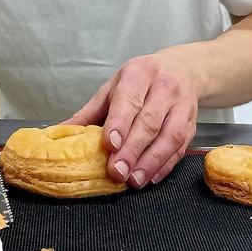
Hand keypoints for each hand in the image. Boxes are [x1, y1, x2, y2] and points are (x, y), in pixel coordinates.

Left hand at [63, 53, 197, 188]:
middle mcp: (164, 88)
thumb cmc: (141, 81)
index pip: (130, 99)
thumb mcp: (113, 87)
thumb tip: (59, 132)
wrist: (183, 70)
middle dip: (132, 149)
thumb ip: (90, 112)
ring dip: (151, 161)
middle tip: (116, 172)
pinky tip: (150, 177)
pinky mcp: (192, 125)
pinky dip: (165, 165)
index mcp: (139, 74)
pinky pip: (181, 148)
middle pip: (149, 122)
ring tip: (133, 180)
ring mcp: (182, 106)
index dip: (120, 123)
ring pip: (170, 136)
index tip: (109, 145)